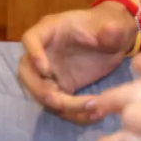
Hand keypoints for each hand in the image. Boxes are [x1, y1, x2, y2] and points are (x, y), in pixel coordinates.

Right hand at [16, 3, 136, 124]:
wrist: (114, 42)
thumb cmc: (108, 28)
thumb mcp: (113, 26)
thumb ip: (111, 31)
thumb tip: (111, 30)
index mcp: (50, 31)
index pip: (30, 39)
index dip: (33, 54)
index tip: (46, 70)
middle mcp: (44, 53)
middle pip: (27, 73)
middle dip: (40, 90)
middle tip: (60, 102)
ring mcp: (51, 73)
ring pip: (42, 94)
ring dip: (63, 107)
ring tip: (92, 110)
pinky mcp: (62, 87)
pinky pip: (60, 105)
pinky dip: (75, 114)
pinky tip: (96, 114)